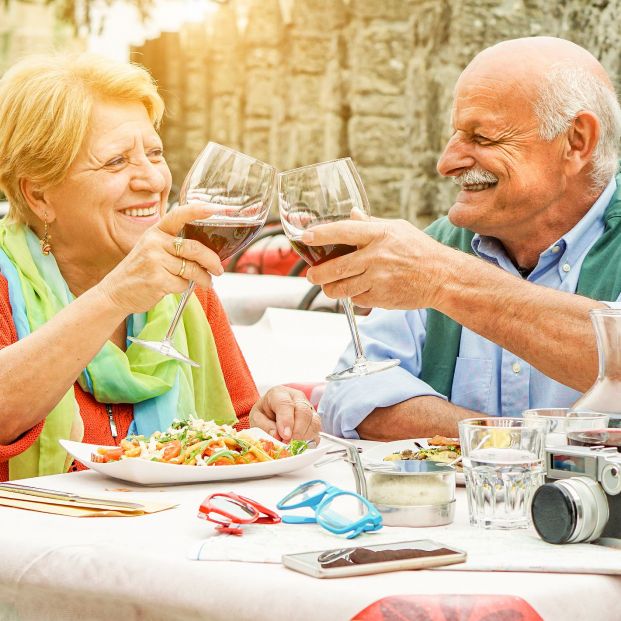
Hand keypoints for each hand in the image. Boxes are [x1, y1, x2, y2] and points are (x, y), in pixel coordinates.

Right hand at [97, 204, 223, 314]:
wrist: (117, 292)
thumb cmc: (141, 270)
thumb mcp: (153, 249)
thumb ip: (174, 245)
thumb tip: (209, 251)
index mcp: (155, 232)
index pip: (178, 215)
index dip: (198, 210)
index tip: (215, 208)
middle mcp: (154, 242)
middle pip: (194, 248)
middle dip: (212, 260)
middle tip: (218, 269)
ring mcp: (154, 261)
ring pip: (192, 269)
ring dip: (204, 278)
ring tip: (206, 282)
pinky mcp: (157, 279)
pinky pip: (183, 283)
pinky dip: (185, 287)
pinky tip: (176, 287)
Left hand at [249, 386, 320, 443]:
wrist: (270, 411)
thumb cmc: (264, 413)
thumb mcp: (257, 418)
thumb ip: (265, 426)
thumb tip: (278, 437)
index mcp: (279, 394)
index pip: (286, 404)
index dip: (286, 421)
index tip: (285, 436)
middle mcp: (296, 398)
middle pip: (303, 412)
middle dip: (297, 431)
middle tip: (289, 443)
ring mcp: (308, 407)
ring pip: (314, 421)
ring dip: (305, 436)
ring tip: (294, 445)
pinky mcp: (314, 419)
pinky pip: (318, 430)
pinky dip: (311, 439)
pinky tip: (301, 445)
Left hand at [303, 210, 454, 309]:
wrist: (442, 277)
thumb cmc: (420, 250)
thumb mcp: (397, 229)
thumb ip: (371, 223)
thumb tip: (352, 213)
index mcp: (379, 234)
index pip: (342, 231)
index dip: (320, 234)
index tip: (305, 237)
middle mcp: (376, 257)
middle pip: (335, 267)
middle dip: (317, 274)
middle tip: (312, 275)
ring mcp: (378, 279)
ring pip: (341, 288)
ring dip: (330, 289)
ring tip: (328, 286)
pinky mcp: (381, 297)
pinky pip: (356, 299)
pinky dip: (353, 296)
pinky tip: (359, 290)